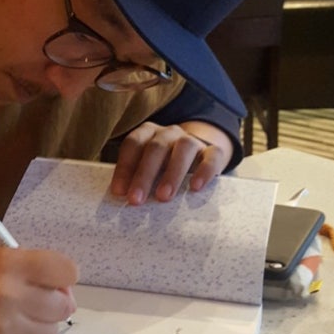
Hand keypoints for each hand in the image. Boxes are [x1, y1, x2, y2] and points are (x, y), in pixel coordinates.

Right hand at [0, 246, 76, 333]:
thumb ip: (33, 268)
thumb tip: (66, 291)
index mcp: (7, 264)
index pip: (67, 271)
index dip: (64, 275)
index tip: (53, 278)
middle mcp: (7, 296)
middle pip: (64, 305)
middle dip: (55, 301)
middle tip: (36, 298)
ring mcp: (3, 328)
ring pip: (51, 331)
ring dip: (41, 322)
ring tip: (19, 314)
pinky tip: (6, 328)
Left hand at [110, 120, 233, 204]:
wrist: (200, 158)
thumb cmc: (164, 168)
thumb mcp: (148, 168)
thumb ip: (135, 177)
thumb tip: (120, 198)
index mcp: (148, 133)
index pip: (133, 144)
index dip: (125, 167)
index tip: (119, 192)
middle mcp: (170, 133)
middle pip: (156, 148)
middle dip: (144, 175)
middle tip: (136, 200)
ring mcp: (193, 140)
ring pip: (184, 148)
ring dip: (172, 173)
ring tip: (163, 197)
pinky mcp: (214, 152)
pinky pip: (212, 157)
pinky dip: (204, 171)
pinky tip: (195, 187)